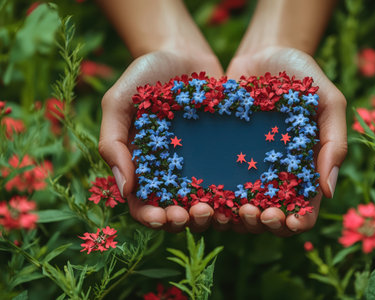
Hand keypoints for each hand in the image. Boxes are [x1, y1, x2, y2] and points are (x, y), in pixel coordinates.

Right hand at [99, 50, 224, 231]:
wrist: (184, 51)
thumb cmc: (146, 74)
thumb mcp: (119, 102)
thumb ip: (113, 142)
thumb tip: (125, 191)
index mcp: (144, 166)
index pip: (143, 205)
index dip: (151, 217)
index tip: (163, 216)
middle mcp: (172, 171)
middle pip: (177, 210)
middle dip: (184, 220)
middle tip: (194, 214)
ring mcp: (200, 163)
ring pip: (206, 202)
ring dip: (211, 214)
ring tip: (218, 210)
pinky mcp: (225, 152)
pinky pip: (231, 179)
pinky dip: (235, 194)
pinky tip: (243, 196)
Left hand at [224, 46, 346, 235]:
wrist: (264, 52)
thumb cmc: (303, 75)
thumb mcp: (328, 102)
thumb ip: (334, 141)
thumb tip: (329, 192)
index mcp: (302, 170)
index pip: (303, 210)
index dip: (297, 223)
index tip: (287, 221)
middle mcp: (273, 175)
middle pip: (268, 216)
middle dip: (262, 223)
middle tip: (254, 212)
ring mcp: (246, 167)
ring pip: (238, 207)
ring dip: (233, 218)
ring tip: (225, 210)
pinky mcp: (220, 155)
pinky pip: (214, 183)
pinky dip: (209, 197)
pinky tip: (201, 197)